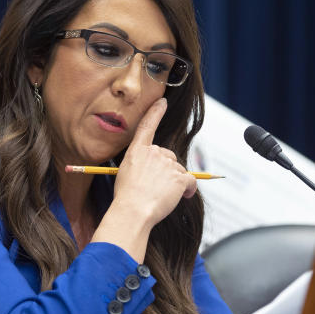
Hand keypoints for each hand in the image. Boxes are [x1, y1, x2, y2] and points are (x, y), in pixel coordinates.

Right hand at [112, 97, 196, 227]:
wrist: (133, 211)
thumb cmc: (126, 198)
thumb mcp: (124, 175)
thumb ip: (140, 167)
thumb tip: (154, 173)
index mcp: (137, 151)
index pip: (147, 126)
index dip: (155, 112)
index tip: (162, 102)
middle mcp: (154, 153)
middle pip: (168, 157)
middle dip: (167, 171)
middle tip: (157, 188)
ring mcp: (168, 164)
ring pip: (179, 171)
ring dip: (176, 183)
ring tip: (162, 197)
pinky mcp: (180, 177)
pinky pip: (190, 181)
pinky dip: (189, 190)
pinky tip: (182, 197)